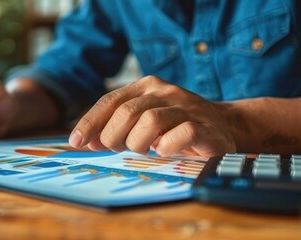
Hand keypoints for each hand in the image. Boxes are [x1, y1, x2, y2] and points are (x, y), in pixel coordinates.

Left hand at [68, 76, 236, 156]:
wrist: (224, 126)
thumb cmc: (175, 127)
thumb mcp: (143, 121)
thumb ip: (116, 126)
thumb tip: (87, 141)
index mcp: (147, 86)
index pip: (110, 101)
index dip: (90, 123)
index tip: (76, 143)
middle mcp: (166, 91)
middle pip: (127, 112)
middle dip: (115, 136)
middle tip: (119, 149)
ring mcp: (187, 107)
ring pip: (151, 121)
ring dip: (139, 143)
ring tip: (144, 150)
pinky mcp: (206, 126)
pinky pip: (182, 133)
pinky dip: (168, 147)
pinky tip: (165, 152)